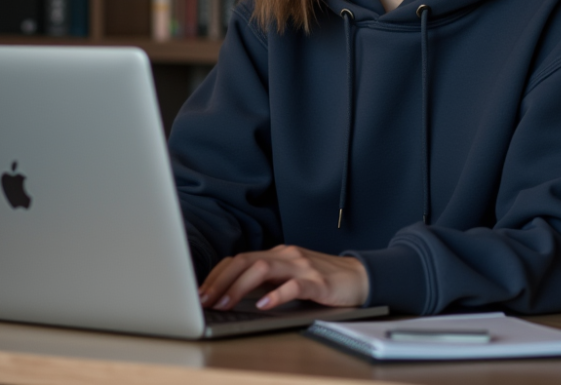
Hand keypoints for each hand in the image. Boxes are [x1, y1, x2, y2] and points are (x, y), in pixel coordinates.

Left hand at [198, 244, 368, 310]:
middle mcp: (287, 256)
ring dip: (240, 286)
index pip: (239, 259)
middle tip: (204, 299)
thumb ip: (267, 281)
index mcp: (278, 255)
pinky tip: (263, 304)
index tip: (200, 292)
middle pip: (246, 260)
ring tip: (225, 303)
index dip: (217, 275)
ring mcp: (303, 266)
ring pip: (264, 268)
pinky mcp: (318, 281)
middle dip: (221, 280)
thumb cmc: (323, 281)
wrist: (360, 277)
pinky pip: (294, 285)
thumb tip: (231, 295)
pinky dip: (276, 295)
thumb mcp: (290, 277)